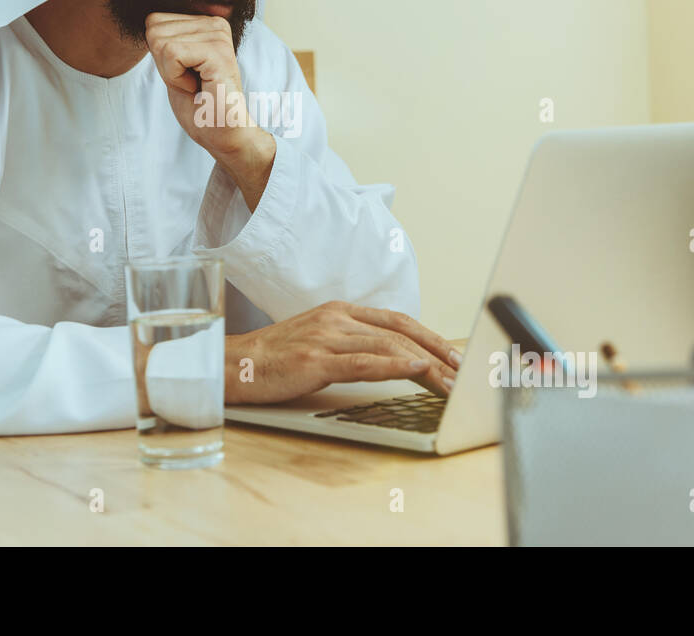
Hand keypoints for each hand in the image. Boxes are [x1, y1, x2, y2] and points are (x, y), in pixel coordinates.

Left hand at [145, 11, 274, 208]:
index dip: (159, 55)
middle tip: (190, 82)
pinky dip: (176, 78)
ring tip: (196, 85)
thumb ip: (164, 40)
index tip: (183, 73)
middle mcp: (215, 23)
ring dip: (171, 73)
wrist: (221, 133)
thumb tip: (148, 19)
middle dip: (163, 64)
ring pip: (161, 42)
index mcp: (205, 22)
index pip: (153, 21)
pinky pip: (171, 53)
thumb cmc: (199, 105)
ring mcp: (218, 35)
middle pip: (154, 29)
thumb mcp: (172, 65)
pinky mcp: (218, 52)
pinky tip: (198, 87)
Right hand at [223, 301, 463, 404]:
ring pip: (390, 346)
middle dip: (439, 352)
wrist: (229, 365)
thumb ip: (347, 344)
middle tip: (465, 372)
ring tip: (452, 382)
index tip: (454, 355)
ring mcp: (326, 337)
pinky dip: (397, 365)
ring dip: (428, 366)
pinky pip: (365, 362)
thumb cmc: (270, 360)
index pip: (397, 320)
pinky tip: (419, 371)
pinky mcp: (316, 360)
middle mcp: (336, 318)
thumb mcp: (314, 342)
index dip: (431, 336)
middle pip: (401, 332)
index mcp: (338, 311)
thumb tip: (385, 359)